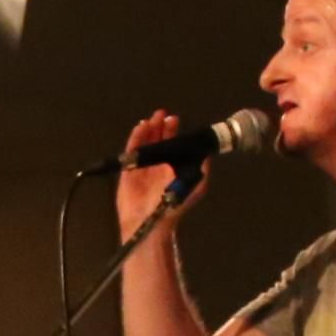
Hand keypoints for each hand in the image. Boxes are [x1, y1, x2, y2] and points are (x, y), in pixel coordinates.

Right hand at [116, 110, 209, 242]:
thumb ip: (202, 167)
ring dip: (149, 129)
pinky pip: (132, 150)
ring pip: (146, 143)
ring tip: (152, 118)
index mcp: (173, 167)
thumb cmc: (174, 204)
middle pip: (158, 140)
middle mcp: (158, 165)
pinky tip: (141, 127)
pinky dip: (136, 138)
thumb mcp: (197, 185)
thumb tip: (206, 150)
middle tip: (162, 115)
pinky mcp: (128, 171)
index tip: (173, 119)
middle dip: (161, 127)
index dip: (173, 131)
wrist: (151, 221)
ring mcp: (143, 167)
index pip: (173, 144)